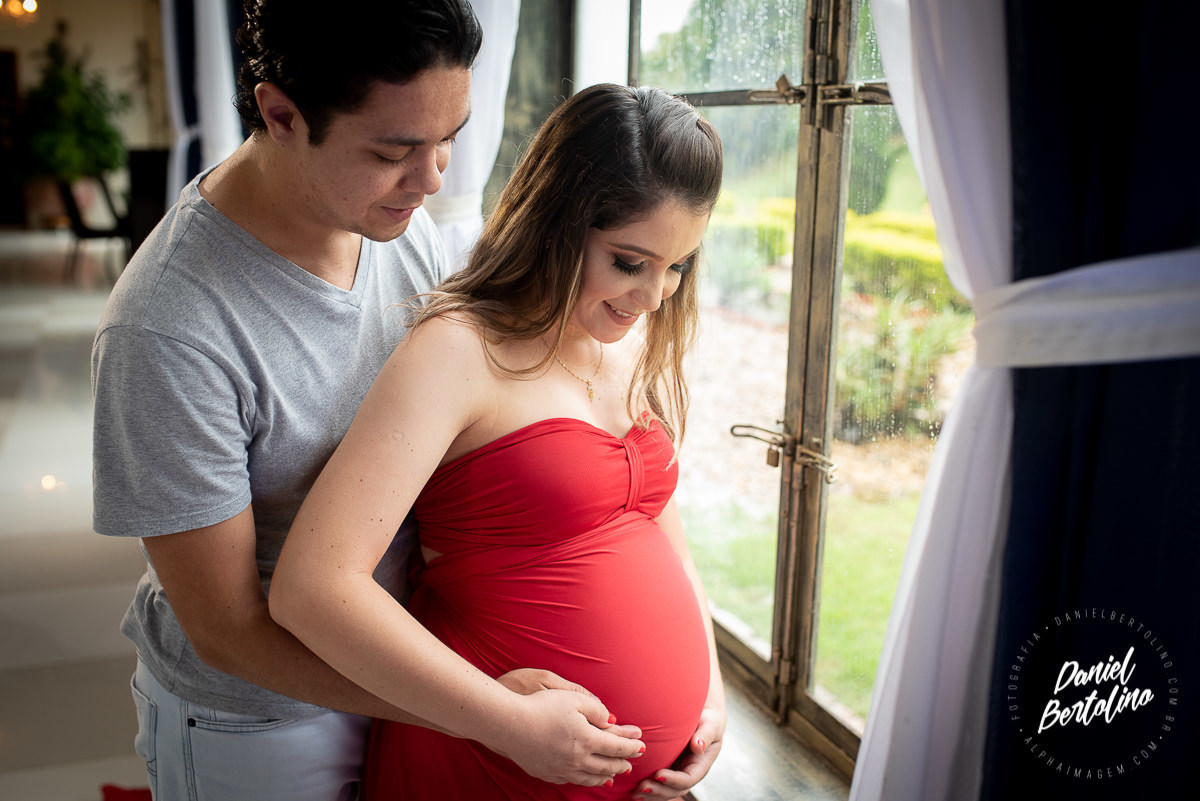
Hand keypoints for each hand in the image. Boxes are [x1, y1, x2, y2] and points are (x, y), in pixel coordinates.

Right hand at [487, 672, 644, 786]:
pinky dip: (586, 780)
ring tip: (614, 774)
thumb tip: (611, 721)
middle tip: (632, 761)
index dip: (631, 746)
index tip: (642, 744)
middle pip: (607, 765)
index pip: (616, 746)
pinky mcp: (548, 773)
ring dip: (606, 775)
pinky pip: (573, 781)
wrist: (509, 724)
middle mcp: (577, 758)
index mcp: (586, 739)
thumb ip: (596, 709)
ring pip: (591, 777)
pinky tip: (587, 777)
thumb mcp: (572, 699)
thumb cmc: (541, 706)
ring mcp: (562, 769)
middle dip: (622, 763)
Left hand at [631, 704, 724, 798]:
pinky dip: (646, 789)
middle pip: (674, 790)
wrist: (702, 715)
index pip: (688, 779)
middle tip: (641, 787)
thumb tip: (699, 746)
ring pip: (665, 791)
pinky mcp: (667, 768)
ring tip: (634, 794)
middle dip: (659, 791)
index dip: (673, 780)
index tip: (658, 775)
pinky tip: (631, 790)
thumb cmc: (708, 719)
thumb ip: (706, 734)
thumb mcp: (711, 724)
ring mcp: (677, 772)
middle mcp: (688, 772)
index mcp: (700, 765)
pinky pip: (657, 783)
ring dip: (650, 794)